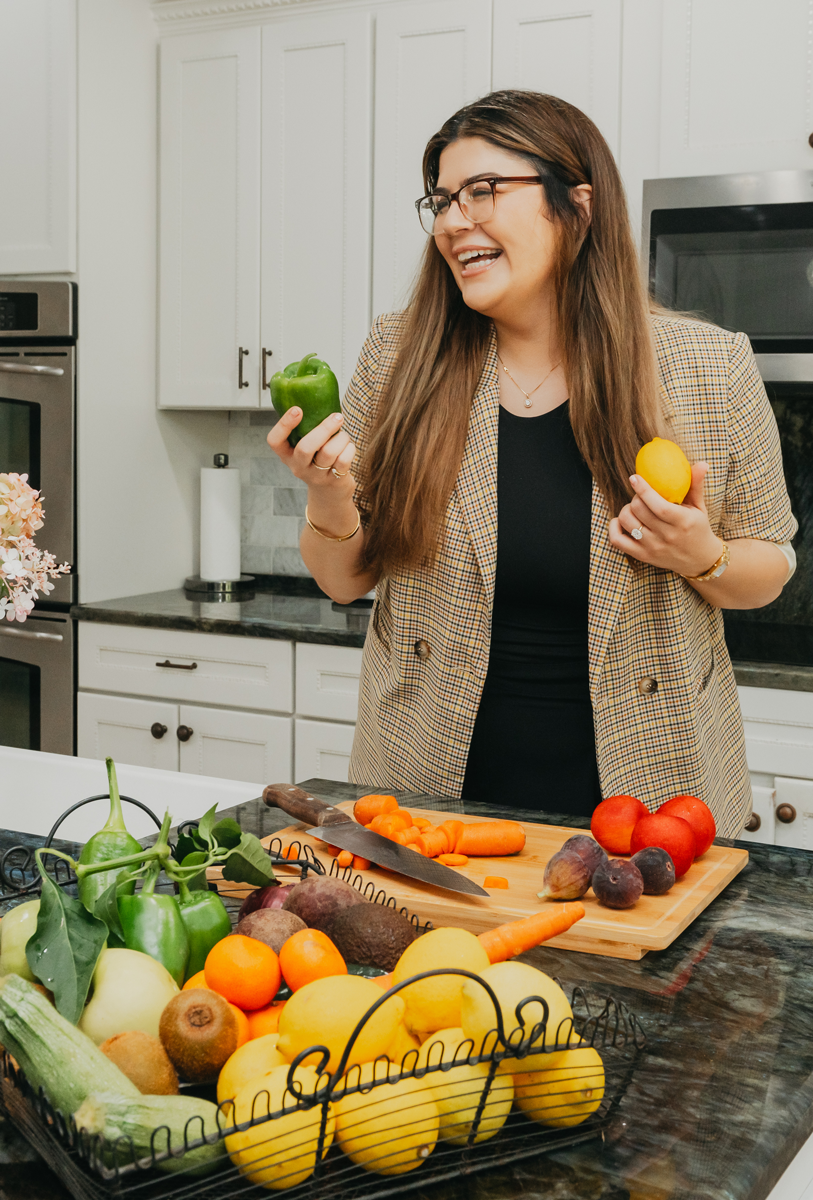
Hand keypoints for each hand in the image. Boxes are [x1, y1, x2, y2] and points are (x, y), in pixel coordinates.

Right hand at [266, 408, 355, 489]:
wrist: (329, 493)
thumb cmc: (318, 460)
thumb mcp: (306, 447)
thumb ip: (307, 428)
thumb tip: (318, 395)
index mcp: (287, 454)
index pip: (275, 441)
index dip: (284, 425)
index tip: (297, 409)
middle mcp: (298, 466)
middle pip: (306, 447)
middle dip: (324, 429)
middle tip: (337, 417)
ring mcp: (315, 476)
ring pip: (329, 453)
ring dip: (341, 438)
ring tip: (343, 433)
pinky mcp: (333, 481)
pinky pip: (344, 461)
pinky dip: (350, 449)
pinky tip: (348, 446)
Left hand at [609, 463, 723, 576]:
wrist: (700, 560)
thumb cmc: (698, 528)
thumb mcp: (699, 507)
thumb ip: (696, 485)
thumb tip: (701, 463)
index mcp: (682, 522)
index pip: (658, 506)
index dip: (643, 490)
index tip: (634, 477)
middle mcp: (667, 536)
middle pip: (639, 511)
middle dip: (635, 498)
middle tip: (639, 495)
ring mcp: (653, 548)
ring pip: (627, 523)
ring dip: (626, 510)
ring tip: (634, 508)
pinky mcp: (643, 556)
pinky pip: (618, 541)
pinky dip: (614, 527)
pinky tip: (620, 520)